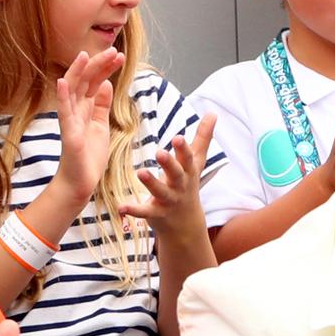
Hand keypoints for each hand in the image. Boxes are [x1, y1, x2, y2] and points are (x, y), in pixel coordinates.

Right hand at [54, 49, 125, 204]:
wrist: (82, 181)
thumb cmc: (89, 154)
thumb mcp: (100, 124)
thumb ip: (101, 104)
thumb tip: (107, 83)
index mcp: (85, 108)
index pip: (95, 81)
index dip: (105, 67)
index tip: (119, 55)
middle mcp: (75, 110)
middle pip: (85, 80)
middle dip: (98, 64)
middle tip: (113, 50)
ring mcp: (70, 119)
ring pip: (71, 90)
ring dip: (78, 72)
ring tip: (85, 55)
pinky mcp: (68, 133)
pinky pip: (63, 112)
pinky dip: (62, 96)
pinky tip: (63, 81)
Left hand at [119, 114, 216, 242]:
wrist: (186, 222)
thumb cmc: (188, 183)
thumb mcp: (197, 161)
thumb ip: (203, 137)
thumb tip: (213, 113)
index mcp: (188, 170)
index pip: (187, 158)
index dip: (183, 149)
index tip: (177, 137)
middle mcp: (180, 185)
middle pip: (177, 174)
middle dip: (170, 163)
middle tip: (160, 153)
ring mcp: (168, 200)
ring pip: (160, 191)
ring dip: (151, 183)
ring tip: (140, 172)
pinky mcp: (155, 213)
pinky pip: (144, 212)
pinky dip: (133, 210)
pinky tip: (121, 206)